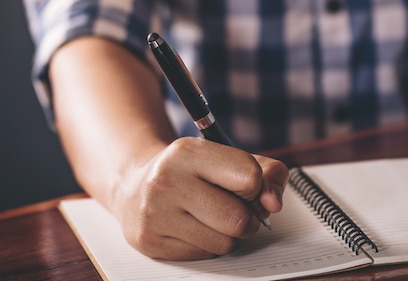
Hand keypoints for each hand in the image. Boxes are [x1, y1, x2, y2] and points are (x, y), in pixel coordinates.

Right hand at [107, 137, 288, 259]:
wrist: (133, 186)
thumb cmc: (191, 173)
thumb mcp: (225, 158)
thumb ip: (267, 172)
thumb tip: (274, 203)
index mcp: (188, 152)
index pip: (249, 177)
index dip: (256, 187)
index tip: (245, 187)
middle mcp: (167, 180)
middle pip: (239, 219)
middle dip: (248, 218)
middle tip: (235, 208)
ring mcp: (156, 214)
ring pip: (225, 243)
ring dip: (229, 235)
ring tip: (212, 218)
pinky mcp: (151, 242)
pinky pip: (205, 255)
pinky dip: (208, 245)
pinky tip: (193, 228)